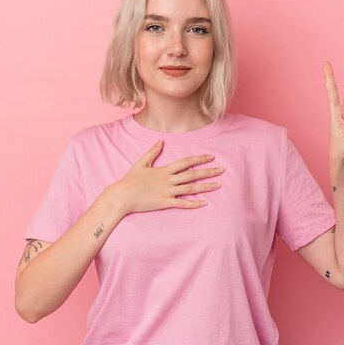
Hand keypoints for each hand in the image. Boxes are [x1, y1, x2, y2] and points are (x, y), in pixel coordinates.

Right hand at [105, 140, 222, 214]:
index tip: (211, 157)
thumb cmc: (130, 180)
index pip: (186, 162)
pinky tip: (204, 203)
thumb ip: (152, 152)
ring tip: (218, 185)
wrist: (122, 197)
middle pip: (192, 175)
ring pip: (190, 189)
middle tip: (221, 170)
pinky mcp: (165, 203)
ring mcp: (167, 192)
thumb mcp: (141, 163)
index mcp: (164, 170)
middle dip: (208, 172)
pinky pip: (182, 204)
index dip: (199, 159)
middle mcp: (168, 180)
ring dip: (205, 187)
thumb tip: (161, 141)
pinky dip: (194, 204)